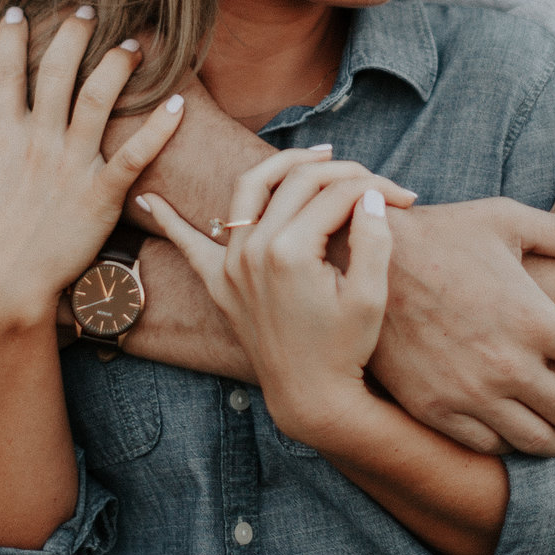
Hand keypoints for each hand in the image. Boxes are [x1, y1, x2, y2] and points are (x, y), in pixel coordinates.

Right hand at [0, 5, 186, 331]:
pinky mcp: (100, 194)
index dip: (11, 39)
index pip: (6, 74)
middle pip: (57, 72)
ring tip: (132, 44)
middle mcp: (38, 143)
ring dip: (116, 65)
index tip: (18, 10)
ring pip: (97, 98)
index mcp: (4, 138)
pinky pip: (135, 154)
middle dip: (72, 35)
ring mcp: (70, 166)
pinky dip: (159, 127)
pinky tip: (178, 104)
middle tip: (87, 9)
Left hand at [137, 147, 395, 441]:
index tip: (406, 197)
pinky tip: (148, 198)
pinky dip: (170, 220)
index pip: (337, 194)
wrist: (310, 397)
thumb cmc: (345, 349)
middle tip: (371, 178)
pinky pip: (188, 245)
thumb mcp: (370, 296)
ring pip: (249, 189)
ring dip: (281, 165)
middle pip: (298, 181)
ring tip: (316, 157)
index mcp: (289, 251)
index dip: (377, 188)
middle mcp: (252, 250)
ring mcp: (231, 264)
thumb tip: (371, 192)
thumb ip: (374, 239)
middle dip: (341, 172)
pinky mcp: (220, 282)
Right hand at [373, 198, 554, 456]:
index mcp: (534, 318)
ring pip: (538, 442)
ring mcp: (471, 393)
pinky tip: (512, 428)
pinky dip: (510, 444)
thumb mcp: (504, 221)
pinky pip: (489, 447)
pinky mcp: (436, 410)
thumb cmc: (440, 235)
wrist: (365, 262)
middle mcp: (509, 364)